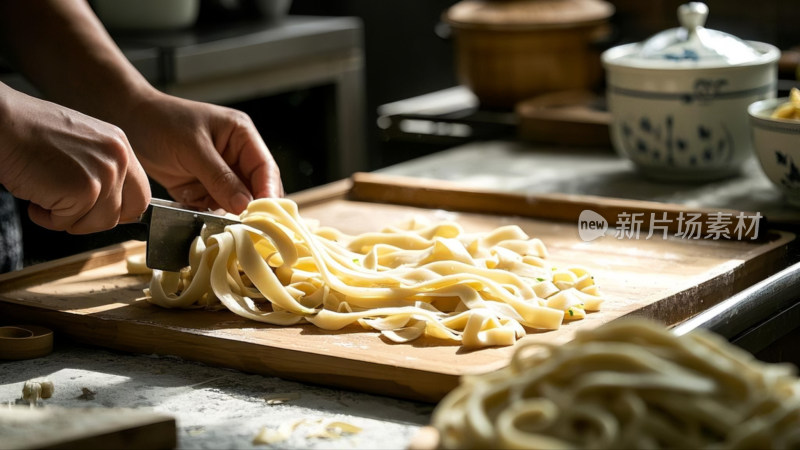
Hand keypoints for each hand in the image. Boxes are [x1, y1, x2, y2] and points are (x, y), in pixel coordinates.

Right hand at [0, 85, 149, 233]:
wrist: (1, 123)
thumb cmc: (29, 133)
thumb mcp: (82, 147)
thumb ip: (102, 170)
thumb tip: (111, 205)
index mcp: (120, 147)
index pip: (141, 194)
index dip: (120, 210)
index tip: (98, 212)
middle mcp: (118, 159)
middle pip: (126, 213)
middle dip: (95, 219)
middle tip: (68, 207)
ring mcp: (104, 174)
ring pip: (98, 223)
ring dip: (67, 218)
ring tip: (45, 193)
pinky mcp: (84, 190)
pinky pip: (68, 222)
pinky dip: (45, 217)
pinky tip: (34, 193)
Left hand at [121, 91, 282, 213]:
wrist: (128, 121)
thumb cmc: (161, 123)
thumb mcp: (193, 148)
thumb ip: (220, 178)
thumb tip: (245, 205)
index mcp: (242, 136)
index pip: (265, 169)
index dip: (268, 193)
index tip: (264, 216)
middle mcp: (236, 156)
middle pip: (256, 189)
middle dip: (250, 208)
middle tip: (248, 228)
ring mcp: (221, 175)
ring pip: (236, 203)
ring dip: (227, 214)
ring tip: (218, 219)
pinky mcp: (204, 188)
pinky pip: (215, 208)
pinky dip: (208, 214)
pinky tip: (199, 212)